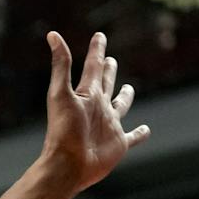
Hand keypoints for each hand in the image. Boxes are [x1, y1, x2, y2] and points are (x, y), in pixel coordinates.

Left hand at [39, 31, 150, 191]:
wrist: (68, 164)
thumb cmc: (63, 130)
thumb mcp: (61, 93)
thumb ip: (61, 65)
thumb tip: (52, 34)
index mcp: (87, 94)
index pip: (93, 66)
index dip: (97, 50)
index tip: (99, 36)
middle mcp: (99, 107)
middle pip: (106, 83)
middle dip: (108, 70)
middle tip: (110, 59)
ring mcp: (109, 125)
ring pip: (120, 106)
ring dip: (125, 97)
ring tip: (129, 88)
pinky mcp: (118, 143)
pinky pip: (132, 137)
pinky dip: (140, 134)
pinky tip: (146, 130)